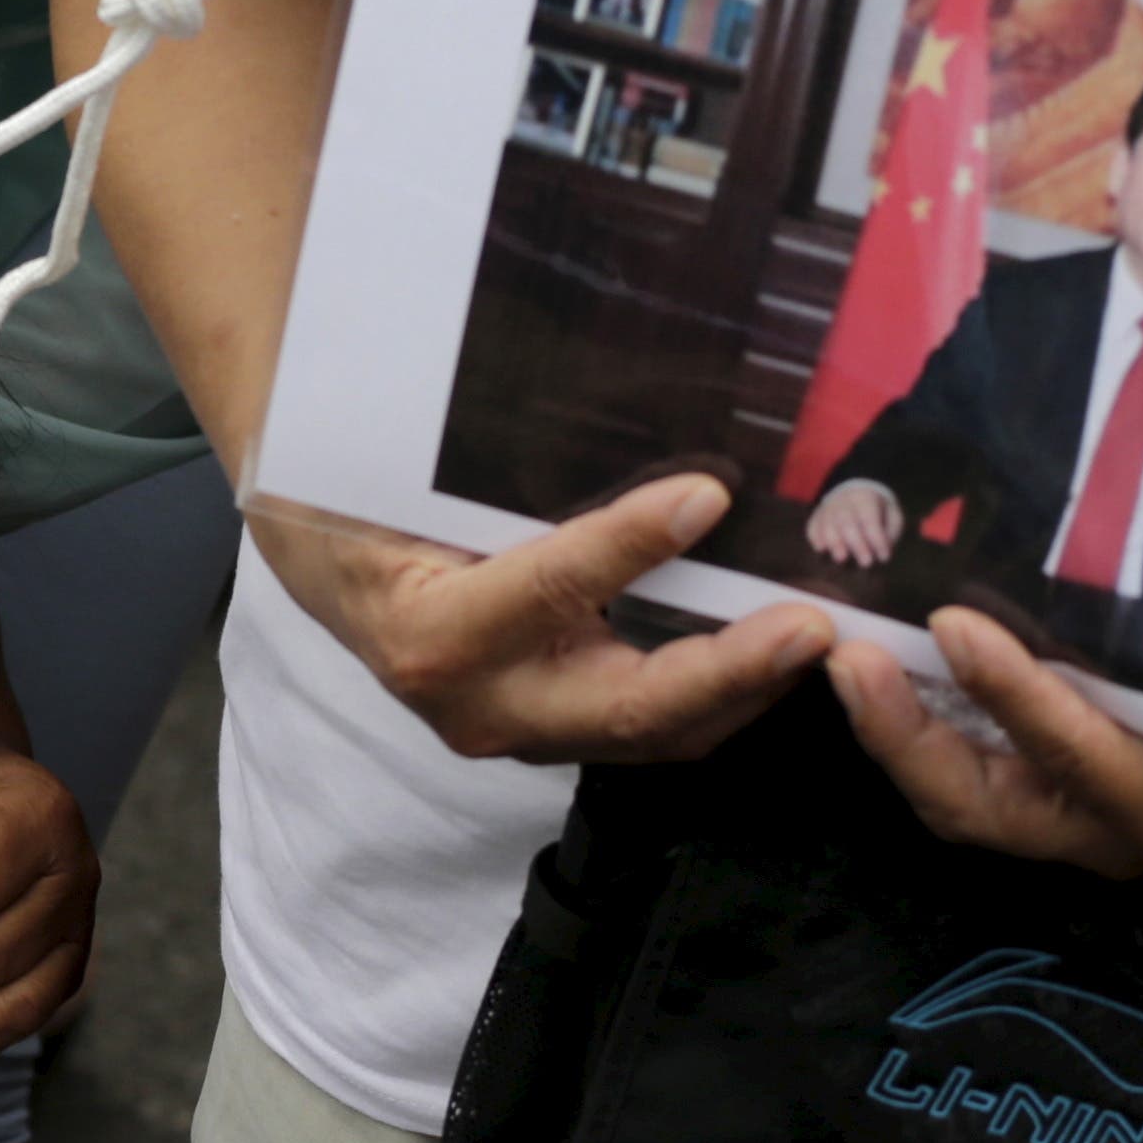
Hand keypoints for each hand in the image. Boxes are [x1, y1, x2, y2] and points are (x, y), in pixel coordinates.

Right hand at [247, 471, 832, 764]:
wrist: (321, 573)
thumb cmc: (357, 512)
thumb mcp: (402, 484)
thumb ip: (492, 473)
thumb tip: (576, 409)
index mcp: (433, 634)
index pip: (551, 589)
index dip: (632, 543)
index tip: (707, 496)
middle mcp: (481, 706)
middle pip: (631, 708)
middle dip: (734, 671)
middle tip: (813, 625)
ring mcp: (523, 734)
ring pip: (657, 733)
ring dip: (745, 690)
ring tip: (821, 637)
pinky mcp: (557, 734)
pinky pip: (653, 730)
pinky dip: (720, 695)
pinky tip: (773, 650)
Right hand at [805, 478, 904, 566]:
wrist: (854, 493)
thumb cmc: (878, 512)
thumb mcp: (893, 517)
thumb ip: (889, 534)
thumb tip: (881, 553)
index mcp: (865, 498)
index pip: (870, 519)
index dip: (877, 539)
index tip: (884, 557)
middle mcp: (843, 500)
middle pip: (846, 522)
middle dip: (856, 544)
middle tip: (866, 563)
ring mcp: (826, 508)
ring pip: (827, 525)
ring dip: (834, 543)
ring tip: (841, 559)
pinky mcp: (816, 518)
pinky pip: (812, 528)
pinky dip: (816, 539)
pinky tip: (822, 550)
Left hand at [826, 611, 1142, 873]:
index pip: (1078, 753)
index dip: (1013, 693)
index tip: (953, 625)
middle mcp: (1106, 835)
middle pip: (982, 803)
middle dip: (905, 735)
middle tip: (851, 657)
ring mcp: (1062, 833)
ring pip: (953, 799)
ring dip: (893, 732)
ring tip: (846, 659)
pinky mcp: (1029, 814)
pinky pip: (955, 782)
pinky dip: (910, 731)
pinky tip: (872, 675)